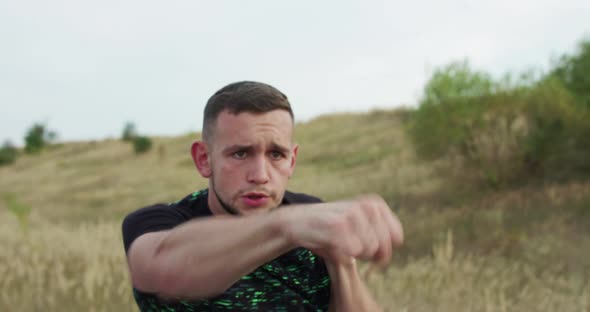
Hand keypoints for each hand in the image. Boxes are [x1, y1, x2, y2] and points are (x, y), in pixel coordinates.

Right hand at [280, 195, 403, 264]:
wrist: (298, 221)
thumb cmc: (330, 228)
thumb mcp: (358, 224)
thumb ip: (378, 234)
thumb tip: (390, 251)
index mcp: (375, 204)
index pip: (397, 236)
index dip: (385, 249)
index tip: (369, 251)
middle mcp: (367, 207)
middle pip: (384, 247)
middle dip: (370, 255)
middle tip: (351, 249)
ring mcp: (354, 215)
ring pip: (368, 250)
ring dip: (354, 254)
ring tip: (339, 243)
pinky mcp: (340, 226)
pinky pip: (352, 252)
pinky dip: (343, 254)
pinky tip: (332, 244)